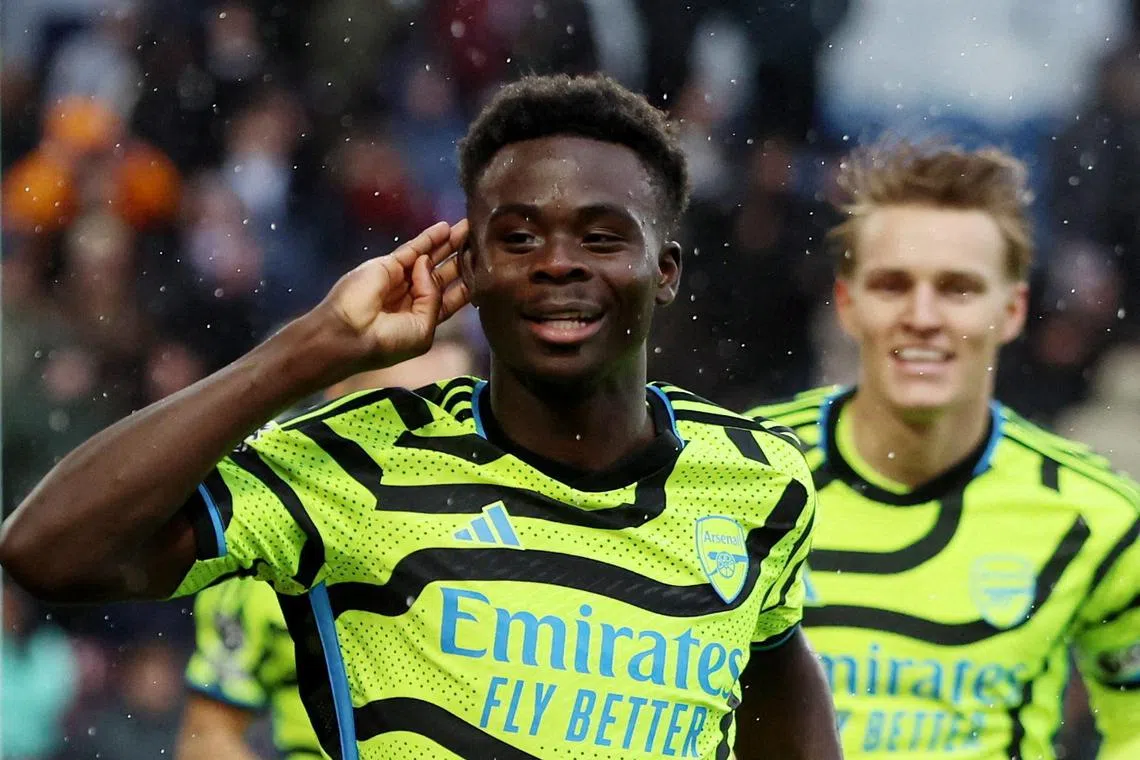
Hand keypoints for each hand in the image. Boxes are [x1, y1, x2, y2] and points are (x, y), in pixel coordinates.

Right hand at [316, 219, 469, 372]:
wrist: (348, 334)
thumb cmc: (387, 341)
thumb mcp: (423, 328)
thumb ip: (434, 297)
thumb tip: (427, 265)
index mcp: (424, 319)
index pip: (453, 297)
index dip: (469, 282)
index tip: (489, 269)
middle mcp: (413, 298)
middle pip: (445, 274)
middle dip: (463, 258)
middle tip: (483, 241)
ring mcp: (400, 281)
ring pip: (431, 258)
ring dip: (450, 243)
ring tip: (470, 227)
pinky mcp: (388, 266)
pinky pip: (412, 248)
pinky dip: (429, 238)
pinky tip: (445, 228)